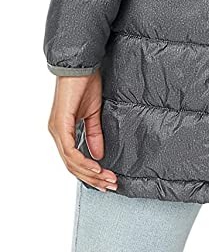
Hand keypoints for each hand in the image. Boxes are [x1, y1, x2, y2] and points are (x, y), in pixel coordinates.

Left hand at [48, 71, 117, 190]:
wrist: (81, 66)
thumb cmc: (85, 84)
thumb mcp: (93, 114)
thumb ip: (94, 135)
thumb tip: (98, 155)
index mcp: (63, 130)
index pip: (74, 160)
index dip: (90, 173)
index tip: (107, 180)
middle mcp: (56, 132)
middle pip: (72, 165)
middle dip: (92, 178)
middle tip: (110, 185)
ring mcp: (56, 129)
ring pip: (71, 162)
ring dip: (90, 173)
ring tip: (106, 179)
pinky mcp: (60, 124)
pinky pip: (70, 150)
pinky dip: (84, 161)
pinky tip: (96, 167)